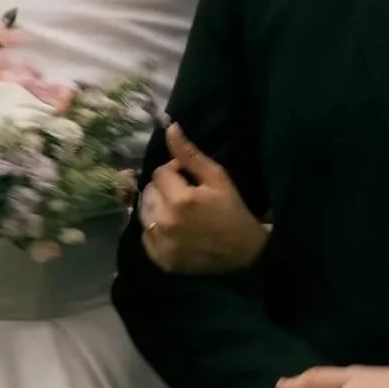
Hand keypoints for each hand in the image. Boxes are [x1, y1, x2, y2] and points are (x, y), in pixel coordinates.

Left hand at [140, 124, 268, 274]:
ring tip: (178, 212)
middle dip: (164, 189)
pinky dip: (156, 230)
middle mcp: (165, 222)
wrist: (244, 253)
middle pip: (149, 192)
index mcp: (179, 200)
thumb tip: (170, 128)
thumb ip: (190, 155)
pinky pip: (145, 235)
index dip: (175, 172)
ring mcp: (161, 244)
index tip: (190, 180)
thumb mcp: (217, 178)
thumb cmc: (233, 211)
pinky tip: (175, 229)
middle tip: (185, 195)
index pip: (160, 173)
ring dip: (158, 208)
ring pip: (144, 213)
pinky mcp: (160, 259)